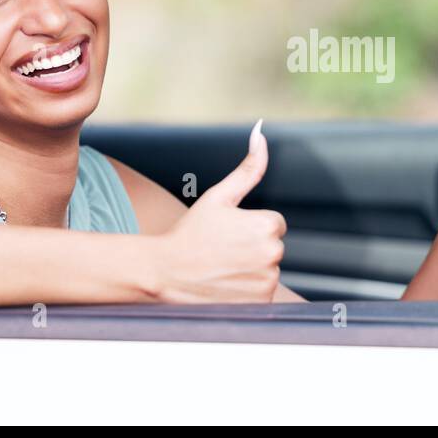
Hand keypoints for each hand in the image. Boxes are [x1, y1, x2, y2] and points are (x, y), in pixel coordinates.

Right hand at [154, 120, 286, 302]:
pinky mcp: (259, 303)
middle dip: (252, 247)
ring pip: (267, 270)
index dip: (249, 226)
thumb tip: (261, 133)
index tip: (227, 233)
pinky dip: (247, 290)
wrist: (164, 273)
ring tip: (221, 268)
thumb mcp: (218, 196)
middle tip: (221, 250)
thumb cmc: (190, 234)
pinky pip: (262, 292)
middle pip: (272, 247)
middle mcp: (272, 254)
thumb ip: (248, 168)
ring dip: (250, 269)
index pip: (274, 223)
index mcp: (266, 226)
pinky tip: (225, 284)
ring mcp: (266, 282)